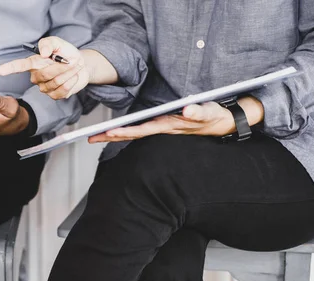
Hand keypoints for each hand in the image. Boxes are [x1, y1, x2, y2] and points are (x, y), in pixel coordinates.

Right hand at [0, 37, 88, 98]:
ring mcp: (44, 88)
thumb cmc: (66, 53)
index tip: (0, 71)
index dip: (10, 68)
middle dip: (61, 67)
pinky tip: (72, 77)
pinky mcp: (54, 95)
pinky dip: (71, 82)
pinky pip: (62, 91)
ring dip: (68, 73)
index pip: (19, 66)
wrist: (80, 65)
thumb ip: (48, 44)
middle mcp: (36, 76)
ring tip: (73, 67)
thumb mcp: (58, 43)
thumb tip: (43, 53)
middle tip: (70, 61)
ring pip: (55, 82)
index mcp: (33, 63)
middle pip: (44, 74)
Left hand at [90, 101, 242, 142]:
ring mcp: (162, 127)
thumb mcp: (207, 113)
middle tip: (91, 138)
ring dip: (116, 134)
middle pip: (133, 133)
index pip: (142, 130)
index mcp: (168, 125)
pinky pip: (141, 129)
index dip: (125, 131)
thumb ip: (198, 111)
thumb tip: (186, 109)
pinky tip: (114, 132)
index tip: (108, 132)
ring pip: (135, 133)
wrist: (222, 122)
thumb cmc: (212, 116)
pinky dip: (128, 130)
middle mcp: (162, 128)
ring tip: (97, 136)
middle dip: (112, 136)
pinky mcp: (163, 125)